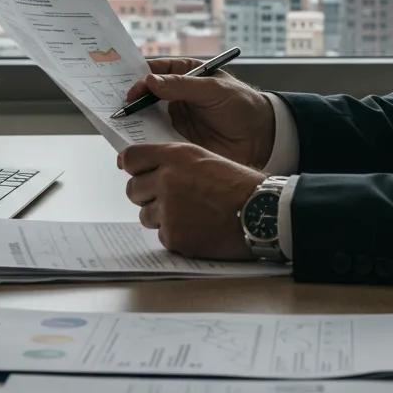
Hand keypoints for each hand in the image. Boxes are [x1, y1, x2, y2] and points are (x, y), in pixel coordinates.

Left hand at [120, 142, 263, 259]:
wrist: (261, 213)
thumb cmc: (241, 186)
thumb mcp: (205, 159)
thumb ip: (174, 162)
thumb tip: (146, 168)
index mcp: (175, 156)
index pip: (131, 158)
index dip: (132, 166)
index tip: (135, 172)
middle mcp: (166, 180)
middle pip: (132, 189)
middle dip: (146, 195)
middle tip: (168, 198)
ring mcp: (168, 209)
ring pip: (145, 215)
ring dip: (161, 216)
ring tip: (190, 214)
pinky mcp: (173, 236)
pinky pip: (162, 235)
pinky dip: (176, 235)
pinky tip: (198, 229)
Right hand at [122, 58, 274, 168]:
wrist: (263, 138)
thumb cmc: (243, 105)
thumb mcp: (215, 89)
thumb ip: (182, 86)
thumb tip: (151, 81)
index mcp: (184, 74)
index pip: (154, 71)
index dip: (138, 77)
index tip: (129, 89)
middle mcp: (174, 96)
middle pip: (144, 96)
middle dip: (129, 100)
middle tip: (115, 107)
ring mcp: (174, 119)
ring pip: (145, 119)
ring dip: (132, 122)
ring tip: (119, 127)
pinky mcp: (176, 141)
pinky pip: (154, 140)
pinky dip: (143, 142)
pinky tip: (134, 146)